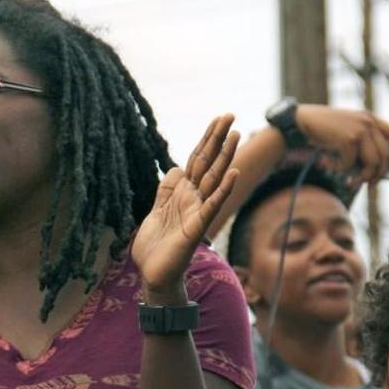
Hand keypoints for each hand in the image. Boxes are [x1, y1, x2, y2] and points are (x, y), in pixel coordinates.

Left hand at [131, 114, 239, 302]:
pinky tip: (232, 174)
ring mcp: (197, 212)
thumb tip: (174, 169)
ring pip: (213, 179)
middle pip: (207, 163)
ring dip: (224, 157)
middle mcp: (193, 199)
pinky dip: (222, 190)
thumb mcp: (156, 211)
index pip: (196, 160)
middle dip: (217, 139)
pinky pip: (212, 206)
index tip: (218, 118)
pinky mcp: (196, 227)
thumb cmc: (155, 246)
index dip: (206, 139)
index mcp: (182, 193)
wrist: (153, 274)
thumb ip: (166, 191)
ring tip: (235, 135)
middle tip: (230, 115)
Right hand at [295, 105, 388, 188]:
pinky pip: (351, 164)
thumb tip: (375, 168)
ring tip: (349, 182)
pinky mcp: (349, 138)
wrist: (298, 122)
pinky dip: (338, 169)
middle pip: (386, 155)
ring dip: (361, 178)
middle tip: (368, 185)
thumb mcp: (345, 133)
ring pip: (373, 163)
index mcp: (370, 118)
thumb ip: (361, 143)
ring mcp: (360, 129)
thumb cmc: (319, 130)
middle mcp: (369, 121)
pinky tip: (326, 164)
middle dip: (378, 175)